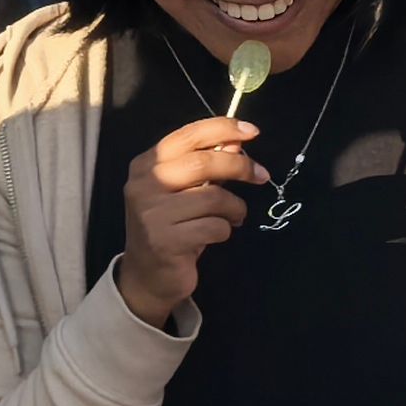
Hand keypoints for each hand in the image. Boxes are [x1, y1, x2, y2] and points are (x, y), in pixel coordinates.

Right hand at [114, 113, 261, 324]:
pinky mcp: (165, 241)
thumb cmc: (171, 227)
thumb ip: (206, 166)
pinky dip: (225, 230)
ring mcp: (152, 214)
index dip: (222, 129)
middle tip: (261, 175)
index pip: (187, 137)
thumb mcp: (185, 191)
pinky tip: (217, 235)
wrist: (148, 275)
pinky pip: (214, 227)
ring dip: (235, 207)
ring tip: (234, 217)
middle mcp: (144, 185)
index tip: (252, 132)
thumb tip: (236, 143)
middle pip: (203, 163)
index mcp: (146, 165)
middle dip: (240, 167)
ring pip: (214, 197)